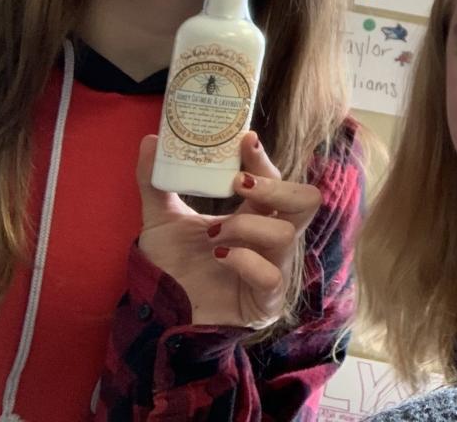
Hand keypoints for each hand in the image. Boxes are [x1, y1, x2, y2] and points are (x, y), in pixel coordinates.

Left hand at [135, 132, 321, 328]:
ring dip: (247, 227)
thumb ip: (156, 183)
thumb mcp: (160, 221)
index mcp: (254, 216)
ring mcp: (274, 269)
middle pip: (307, 201)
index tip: (245, 140)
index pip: (275, 180)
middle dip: (277, 188)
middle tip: (240, 184)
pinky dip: (244, 261)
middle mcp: (270, 239)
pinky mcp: (267, 300)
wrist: (160, 316)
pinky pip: (271, 275)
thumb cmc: (171, 269)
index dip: (264, 159)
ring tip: (214, 235)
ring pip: (288, 235)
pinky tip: (220, 258)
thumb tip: (150, 141)